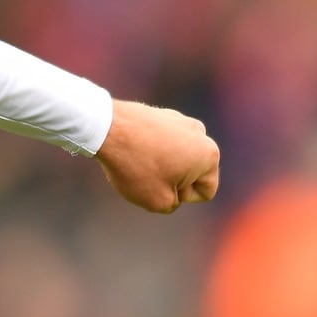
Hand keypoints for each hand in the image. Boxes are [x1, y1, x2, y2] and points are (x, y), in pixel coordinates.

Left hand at [95, 99, 220, 212]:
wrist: (107, 128)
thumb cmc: (135, 166)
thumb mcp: (158, 202)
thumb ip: (174, 203)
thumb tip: (172, 191)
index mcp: (210, 155)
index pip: (205, 191)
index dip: (181, 197)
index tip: (161, 185)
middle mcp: (200, 133)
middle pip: (191, 173)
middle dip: (171, 180)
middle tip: (146, 174)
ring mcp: (180, 120)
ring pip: (174, 159)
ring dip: (159, 166)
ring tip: (137, 162)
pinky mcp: (160, 114)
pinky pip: (159, 144)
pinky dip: (147, 151)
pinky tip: (130, 150)